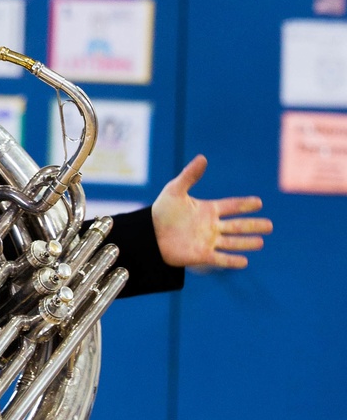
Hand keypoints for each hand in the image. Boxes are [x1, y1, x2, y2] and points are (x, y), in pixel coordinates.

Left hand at [151, 156, 271, 269]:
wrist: (149, 235)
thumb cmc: (161, 212)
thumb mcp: (175, 190)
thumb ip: (190, 175)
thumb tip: (203, 158)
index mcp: (208, 210)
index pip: (231, 206)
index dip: (245, 204)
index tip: (259, 203)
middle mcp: (211, 226)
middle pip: (237, 225)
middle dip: (253, 225)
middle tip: (270, 226)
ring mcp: (207, 241)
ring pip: (232, 242)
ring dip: (246, 243)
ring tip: (261, 242)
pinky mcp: (201, 255)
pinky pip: (220, 258)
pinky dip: (232, 260)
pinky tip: (245, 261)